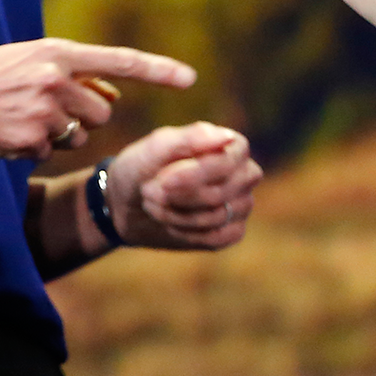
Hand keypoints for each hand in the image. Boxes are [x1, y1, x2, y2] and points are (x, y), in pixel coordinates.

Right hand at [0, 38, 195, 162]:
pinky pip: (52, 153)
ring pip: (81, 135)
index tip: (190, 78)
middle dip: (84, 117)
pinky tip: (5, 135)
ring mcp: (44, 111)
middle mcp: (55, 78)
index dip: (158, 69)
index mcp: (56, 51)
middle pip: (103, 111)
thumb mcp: (24, 61)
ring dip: (61, 135)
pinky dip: (33, 150)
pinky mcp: (31, 142)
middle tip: (46, 111)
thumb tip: (109, 95)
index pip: (119, 59)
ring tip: (20, 120)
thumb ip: (67, 73)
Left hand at [108, 123, 262, 249]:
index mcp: (232, 145)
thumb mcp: (157, 148)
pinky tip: (171, 223)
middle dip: (177, 197)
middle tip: (148, 191)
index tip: (164, 181)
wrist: (130, 203)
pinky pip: (217, 238)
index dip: (194, 175)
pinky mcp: (233, 230)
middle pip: (219, 194)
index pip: (225, 163)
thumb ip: (189, 138)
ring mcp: (242, 203)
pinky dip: (187, 233)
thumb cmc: (145, 167)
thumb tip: (226, 137)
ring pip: (215, 217)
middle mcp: (245, 173)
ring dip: (175, 215)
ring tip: (152, 204)